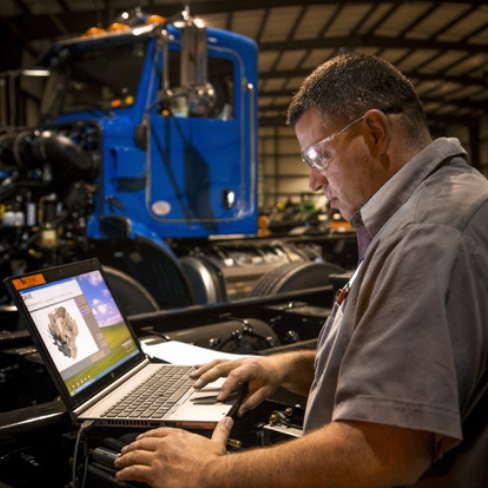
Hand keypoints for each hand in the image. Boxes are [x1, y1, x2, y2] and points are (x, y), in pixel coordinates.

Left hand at [114, 416, 232, 487]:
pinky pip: (135, 471)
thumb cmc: (213, 463)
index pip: (159, 432)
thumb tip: (227, 421)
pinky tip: (121, 474)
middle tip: (126, 448)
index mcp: (179, 436)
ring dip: (126, 458)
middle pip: (144, 442)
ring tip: (119, 460)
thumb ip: (220, 431)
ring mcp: (159, 459)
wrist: (210, 476)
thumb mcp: (217, 442)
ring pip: (137, 455)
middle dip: (133, 445)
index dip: (148, 435)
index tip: (142, 437)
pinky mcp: (154, 474)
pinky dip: (126, 472)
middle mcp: (166, 445)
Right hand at [190, 356, 287, 415]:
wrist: (278, 365)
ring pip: (217, 362)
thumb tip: (240, 410)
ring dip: (204, 369)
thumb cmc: (273, 376)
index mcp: (252, 367)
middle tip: (196, 386)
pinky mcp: (233, 363)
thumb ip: (254, 400)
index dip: (226, 387)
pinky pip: (218, 362)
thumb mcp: (268, 391)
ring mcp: (236, 361)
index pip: (236, 376)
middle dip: (207, 376)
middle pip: (221, 366)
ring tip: (192, 377)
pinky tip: (197, 368)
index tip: (219, 398)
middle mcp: (242, 362)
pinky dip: (206, 365)